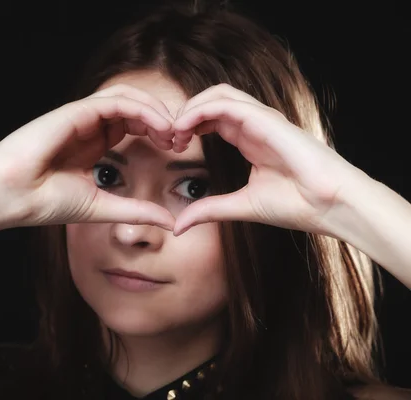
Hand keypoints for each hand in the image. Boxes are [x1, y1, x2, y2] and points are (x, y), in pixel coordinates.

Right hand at [0, 84, 176, 229]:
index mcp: (92, 145)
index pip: (132, 126)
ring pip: (127, 98)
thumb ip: (136, 210)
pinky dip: (141, 109)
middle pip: (134, 108)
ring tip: (173, 131)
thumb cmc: (46, 202)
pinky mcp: (75, 111)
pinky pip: (115, 101)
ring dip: (155, 110)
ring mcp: (81, 117)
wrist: (12, 197)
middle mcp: (88, 127)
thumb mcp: (103, 207)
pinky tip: (159, 124)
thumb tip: (170, 222)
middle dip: (162, 119)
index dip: (158, 132)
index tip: (178, 149)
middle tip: (182, 138)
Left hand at [171, 84, 363, 235]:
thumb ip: (209, 210)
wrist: (331, 206)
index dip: (188, 126)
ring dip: (190, 108)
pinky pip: (227, 103)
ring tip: (174, 131)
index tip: (173, 146)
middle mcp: (255, 124)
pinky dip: (201, 110)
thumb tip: (178, 226)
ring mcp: (262, 119)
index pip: (212, 118)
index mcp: (250, 139)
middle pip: (212, 101)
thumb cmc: (296, 205)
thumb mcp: (240, 206)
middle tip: (169, 137)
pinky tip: (184, 127)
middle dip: (185, 114)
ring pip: (218, 94)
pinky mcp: (267, 120)